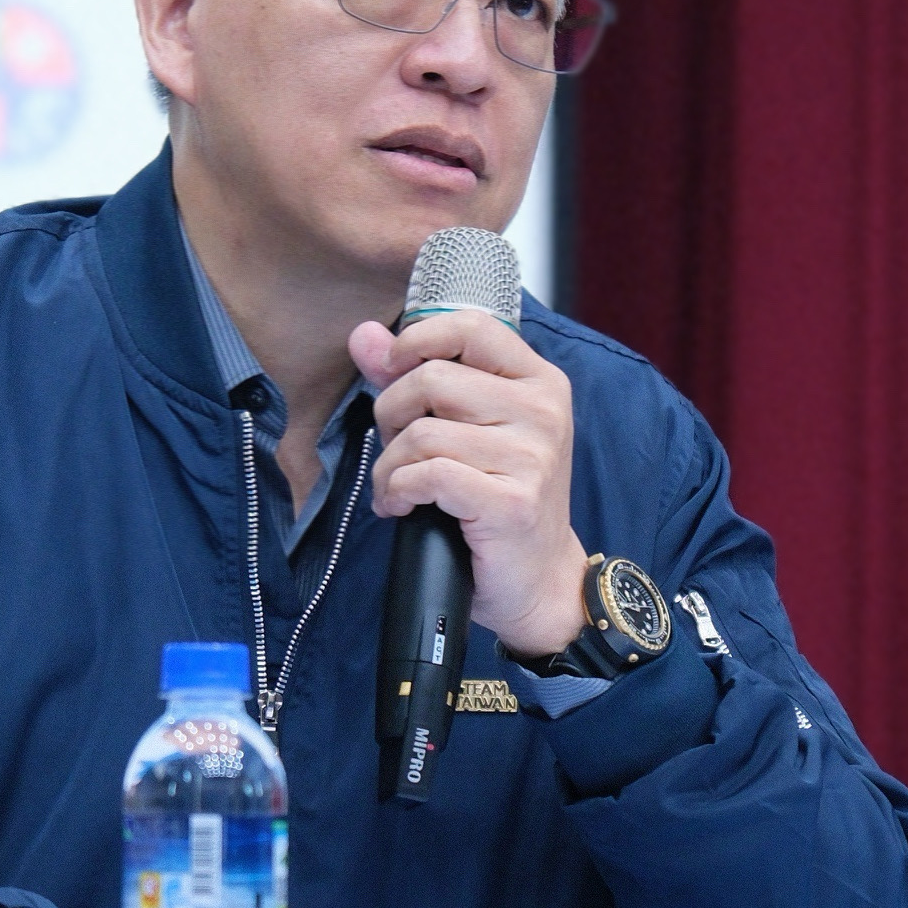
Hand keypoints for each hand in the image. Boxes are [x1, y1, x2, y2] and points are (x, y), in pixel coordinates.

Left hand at [349, 310, 589, 657]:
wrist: (538, 580)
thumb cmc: (498, 498)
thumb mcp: (466, 427)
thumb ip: (414, 374)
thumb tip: (364, 335)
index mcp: (538, 382)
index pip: (471, 327)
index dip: (417, 341)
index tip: (393, 370)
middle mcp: (543, 412)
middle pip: (432, 379)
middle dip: (392, 415)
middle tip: (396, 450)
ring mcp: (532, 457)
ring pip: (422, 433)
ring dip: (390, 466)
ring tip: (397, 488)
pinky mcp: (511, 501)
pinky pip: (427, 476)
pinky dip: (397, 491)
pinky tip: (402, 507)